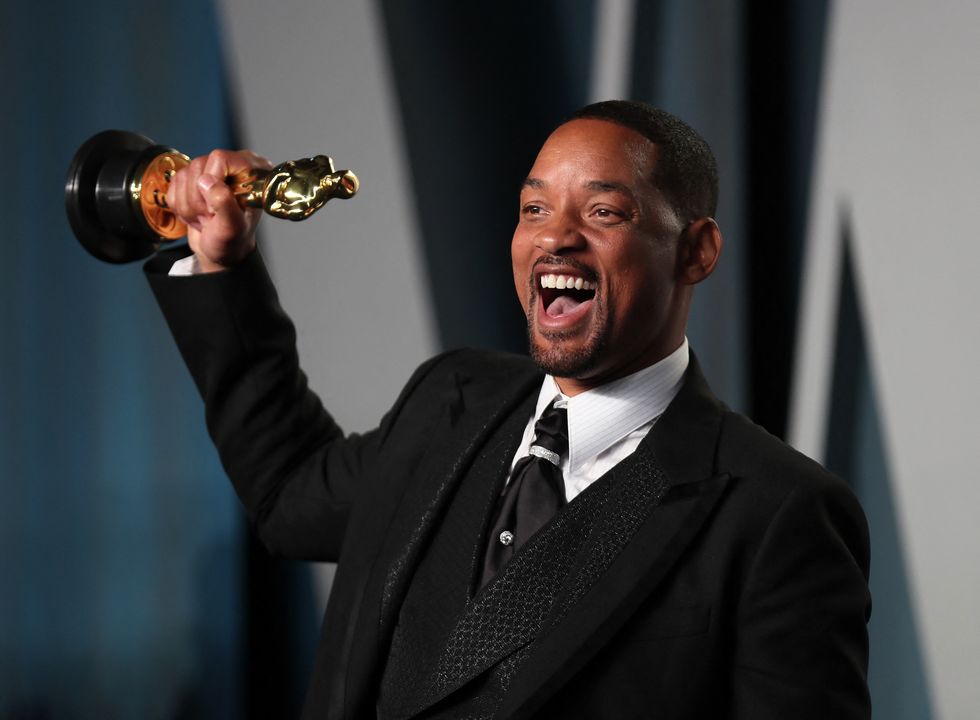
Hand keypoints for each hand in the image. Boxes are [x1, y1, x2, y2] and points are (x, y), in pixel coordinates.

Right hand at [166, 149, 272, 271]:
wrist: (221, 252)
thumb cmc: (233, 241)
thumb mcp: (233, 227)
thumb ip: (224, 203)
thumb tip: (207, 180)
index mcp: (251, 171)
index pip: (220, 158)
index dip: (212, 182)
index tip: (216, 206)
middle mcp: (232, 165)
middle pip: (198, 166)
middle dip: (199, 199)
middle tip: (212, 216)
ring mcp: (210, 170)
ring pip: (183, 176)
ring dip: (189, 205)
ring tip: (206, 217)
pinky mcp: (192, 179)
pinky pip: (173, 184)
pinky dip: (180, 205)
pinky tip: (197, 214)